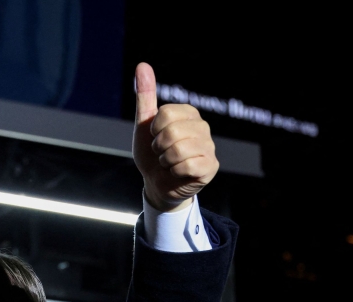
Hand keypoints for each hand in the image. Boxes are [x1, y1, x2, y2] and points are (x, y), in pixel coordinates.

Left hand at [132, 62, 219, 211]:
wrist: (156, 183)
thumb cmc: (152, 154)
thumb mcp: (144, 125)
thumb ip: (146, 96)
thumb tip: (142, 65)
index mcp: (189, 113)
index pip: (165, 113)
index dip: (153, 130)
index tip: (155, 137)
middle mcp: (202, 127)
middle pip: (171, 131)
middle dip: (158, 146)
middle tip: (161, 152)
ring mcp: (209, 147)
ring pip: (178, 149)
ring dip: (165, 160)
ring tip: (169, 162)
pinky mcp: (210, 166)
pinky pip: (187, 165)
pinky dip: (175, 171)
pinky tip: (178, 172)